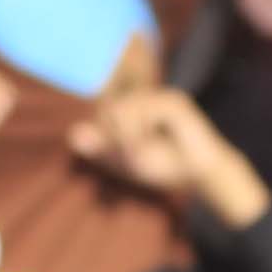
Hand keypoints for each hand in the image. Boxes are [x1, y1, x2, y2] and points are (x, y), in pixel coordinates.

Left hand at [68, 85, 268, 229]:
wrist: (200, 174)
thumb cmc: (166, 168)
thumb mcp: (125, 162)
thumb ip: (102, 149)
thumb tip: (71, 135)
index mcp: (134, 110)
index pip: (104, 113)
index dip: (104, 135)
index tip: (120, 156)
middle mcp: (146, 99)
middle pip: (110, 108)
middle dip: (114, 136)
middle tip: (130, 156)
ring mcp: (160, 97)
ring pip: (124, 108)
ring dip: (126, 136)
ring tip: (140, 153)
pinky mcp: (174, 101)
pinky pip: (144, 110)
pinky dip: (141, 131)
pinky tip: (152, 144)